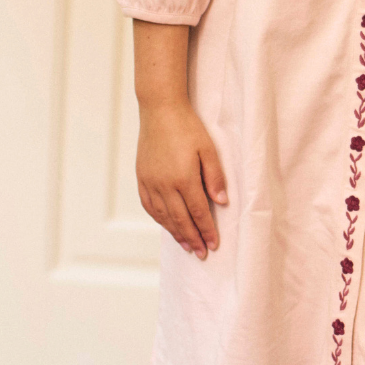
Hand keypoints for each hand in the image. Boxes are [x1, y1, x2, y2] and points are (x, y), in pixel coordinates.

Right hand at [136, 99, 227, 258]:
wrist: (160, 110)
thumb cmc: (188, 127)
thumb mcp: (208, 149)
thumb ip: (215, 177)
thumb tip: (222, 202)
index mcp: (183, 178)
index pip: (198, 211)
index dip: (207, 230)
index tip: (214, 244)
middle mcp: (164, 184)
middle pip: (180, 219)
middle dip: (193, 238)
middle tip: (202, 253)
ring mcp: (150, 182)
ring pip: (163, 216)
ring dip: (176, 233)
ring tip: (187, 246)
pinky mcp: (142, 178)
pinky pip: (149, 206)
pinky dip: (159, 219)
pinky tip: (167, 226)